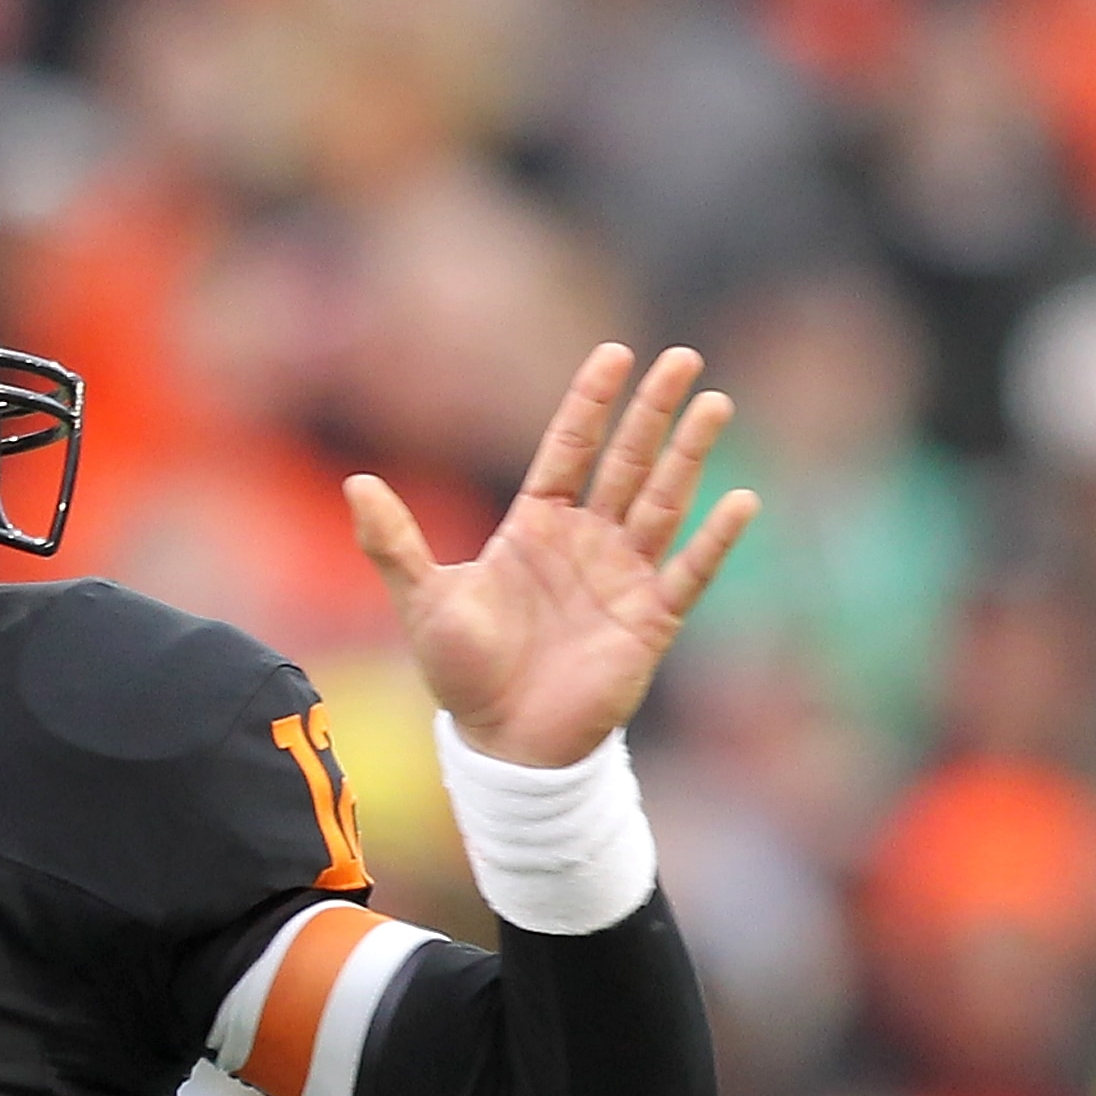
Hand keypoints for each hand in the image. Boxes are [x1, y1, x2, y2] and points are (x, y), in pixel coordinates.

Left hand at [346, 344, 759, 767]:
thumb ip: (392, 542)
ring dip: (689, 455)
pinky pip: (689, 572)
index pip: (568, 449)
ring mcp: (622, 577)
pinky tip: (740, 501)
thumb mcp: (421, 601)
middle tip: (682, 358)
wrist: (503, 741)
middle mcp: (585, 542)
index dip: (590, 403)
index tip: (615, 354)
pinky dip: (714, 541)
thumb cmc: (461, 672)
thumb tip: (354, 482)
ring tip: (715, 403)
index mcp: (535, 527)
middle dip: (653, 412)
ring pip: (663, 502)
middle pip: (626, 461)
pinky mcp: (649, 620)